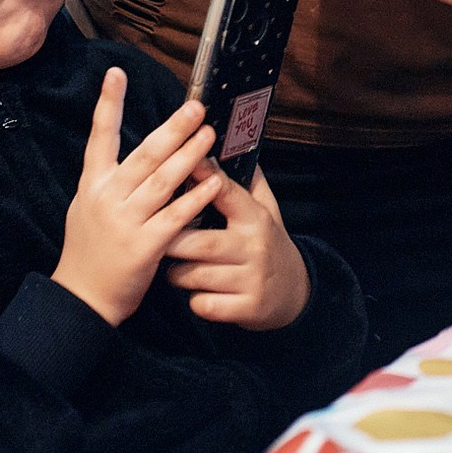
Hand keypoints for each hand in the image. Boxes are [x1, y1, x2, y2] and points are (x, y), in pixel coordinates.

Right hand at [53, 68, 223, 325]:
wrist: (82, 299)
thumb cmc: (90, 251)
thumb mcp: (89, 207)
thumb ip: (111, 180)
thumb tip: (138, 151)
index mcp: (93, 185)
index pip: (99, 137)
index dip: (107, 104)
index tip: (116, 74)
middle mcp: (106, 198)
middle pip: (143, 154)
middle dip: (172, 128)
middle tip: (196, 106)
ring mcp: (124, 221)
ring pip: (161, 181)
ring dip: (189, 155)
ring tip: (210, 134)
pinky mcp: (143, 246)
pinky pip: (175, 216)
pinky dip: (195, 197)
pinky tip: (214, 182)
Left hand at [161, 167, 313, 330]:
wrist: (294, 293)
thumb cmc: (267, 244)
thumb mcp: (265, 210)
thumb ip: (246, 181)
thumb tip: (226, 144)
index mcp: (255, 218)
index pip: (228, 194)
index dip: (205, 178)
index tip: (186, 162)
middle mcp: (253, 247)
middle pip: (198, 243)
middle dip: (171, 241)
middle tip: (157, 237)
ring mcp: (250, 280)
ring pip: (193, 275)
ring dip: (178, 273)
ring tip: (178, 267)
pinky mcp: (245, 308)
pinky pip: (202, 304)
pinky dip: (194, 300)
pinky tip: (200, 292)